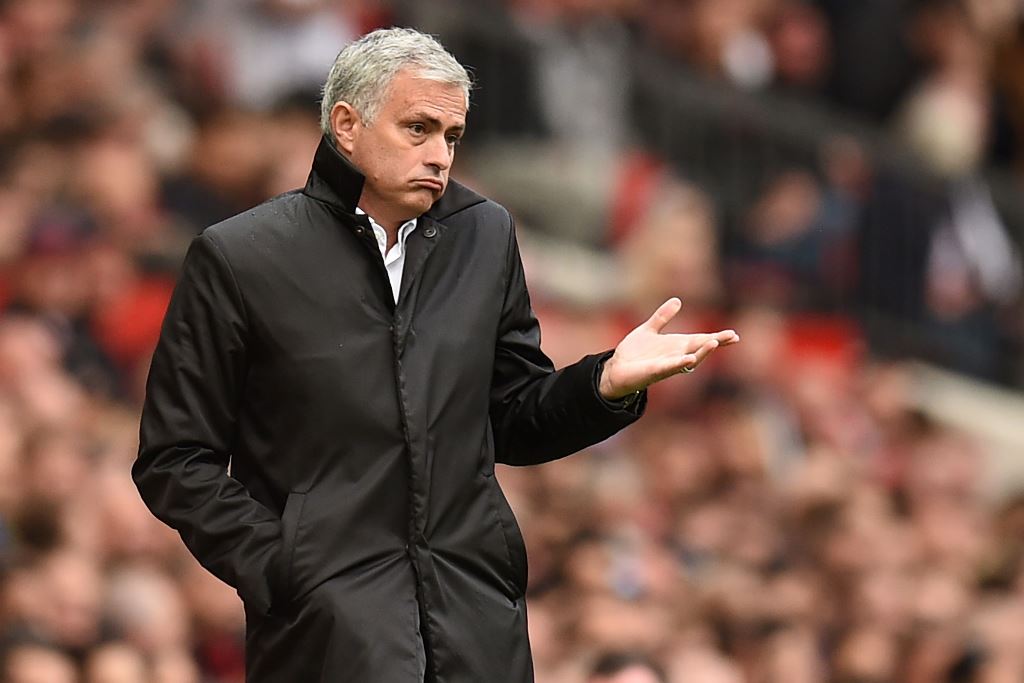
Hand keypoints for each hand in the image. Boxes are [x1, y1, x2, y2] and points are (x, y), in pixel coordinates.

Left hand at [598, 298, 739, 399]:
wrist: (616, 369)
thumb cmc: (634, 353)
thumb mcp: (649, 329)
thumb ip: (663, 316)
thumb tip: (678, 300)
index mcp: (676, 345)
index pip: (701, 340)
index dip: (718, 338)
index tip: (734, 334)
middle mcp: (676, 356)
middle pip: (700, 349)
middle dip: (715, 343)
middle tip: (732, 337)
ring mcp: (667, 365)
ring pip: (689, 359)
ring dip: (702, 352)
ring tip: (714, 343)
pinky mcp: (655, 372)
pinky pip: (670, 367)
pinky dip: (680, 362)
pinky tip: (689, 358)